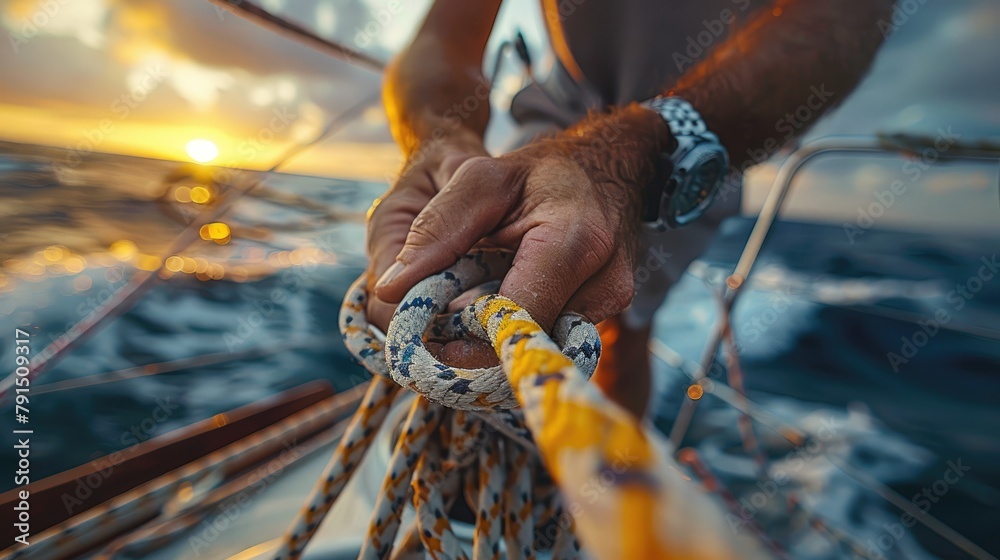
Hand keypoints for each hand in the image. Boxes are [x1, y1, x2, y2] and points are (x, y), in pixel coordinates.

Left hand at [373, 105, 670, 363]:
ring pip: (536, 345)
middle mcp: (604, 282)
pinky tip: (501, 304)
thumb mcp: (480, 180)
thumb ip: (435, 230)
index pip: (513, 318)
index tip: (428, 337)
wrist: (604, 169)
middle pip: (525, 340)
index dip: (464, 338)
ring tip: (473, 302)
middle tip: (440, 320)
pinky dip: (517, 329)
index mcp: (574, 241)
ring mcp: (612, 304)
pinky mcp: (606, 317)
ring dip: (496, 336)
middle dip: (476, 340)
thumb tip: (390, 289)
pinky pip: (550, 338)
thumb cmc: (539, 172)